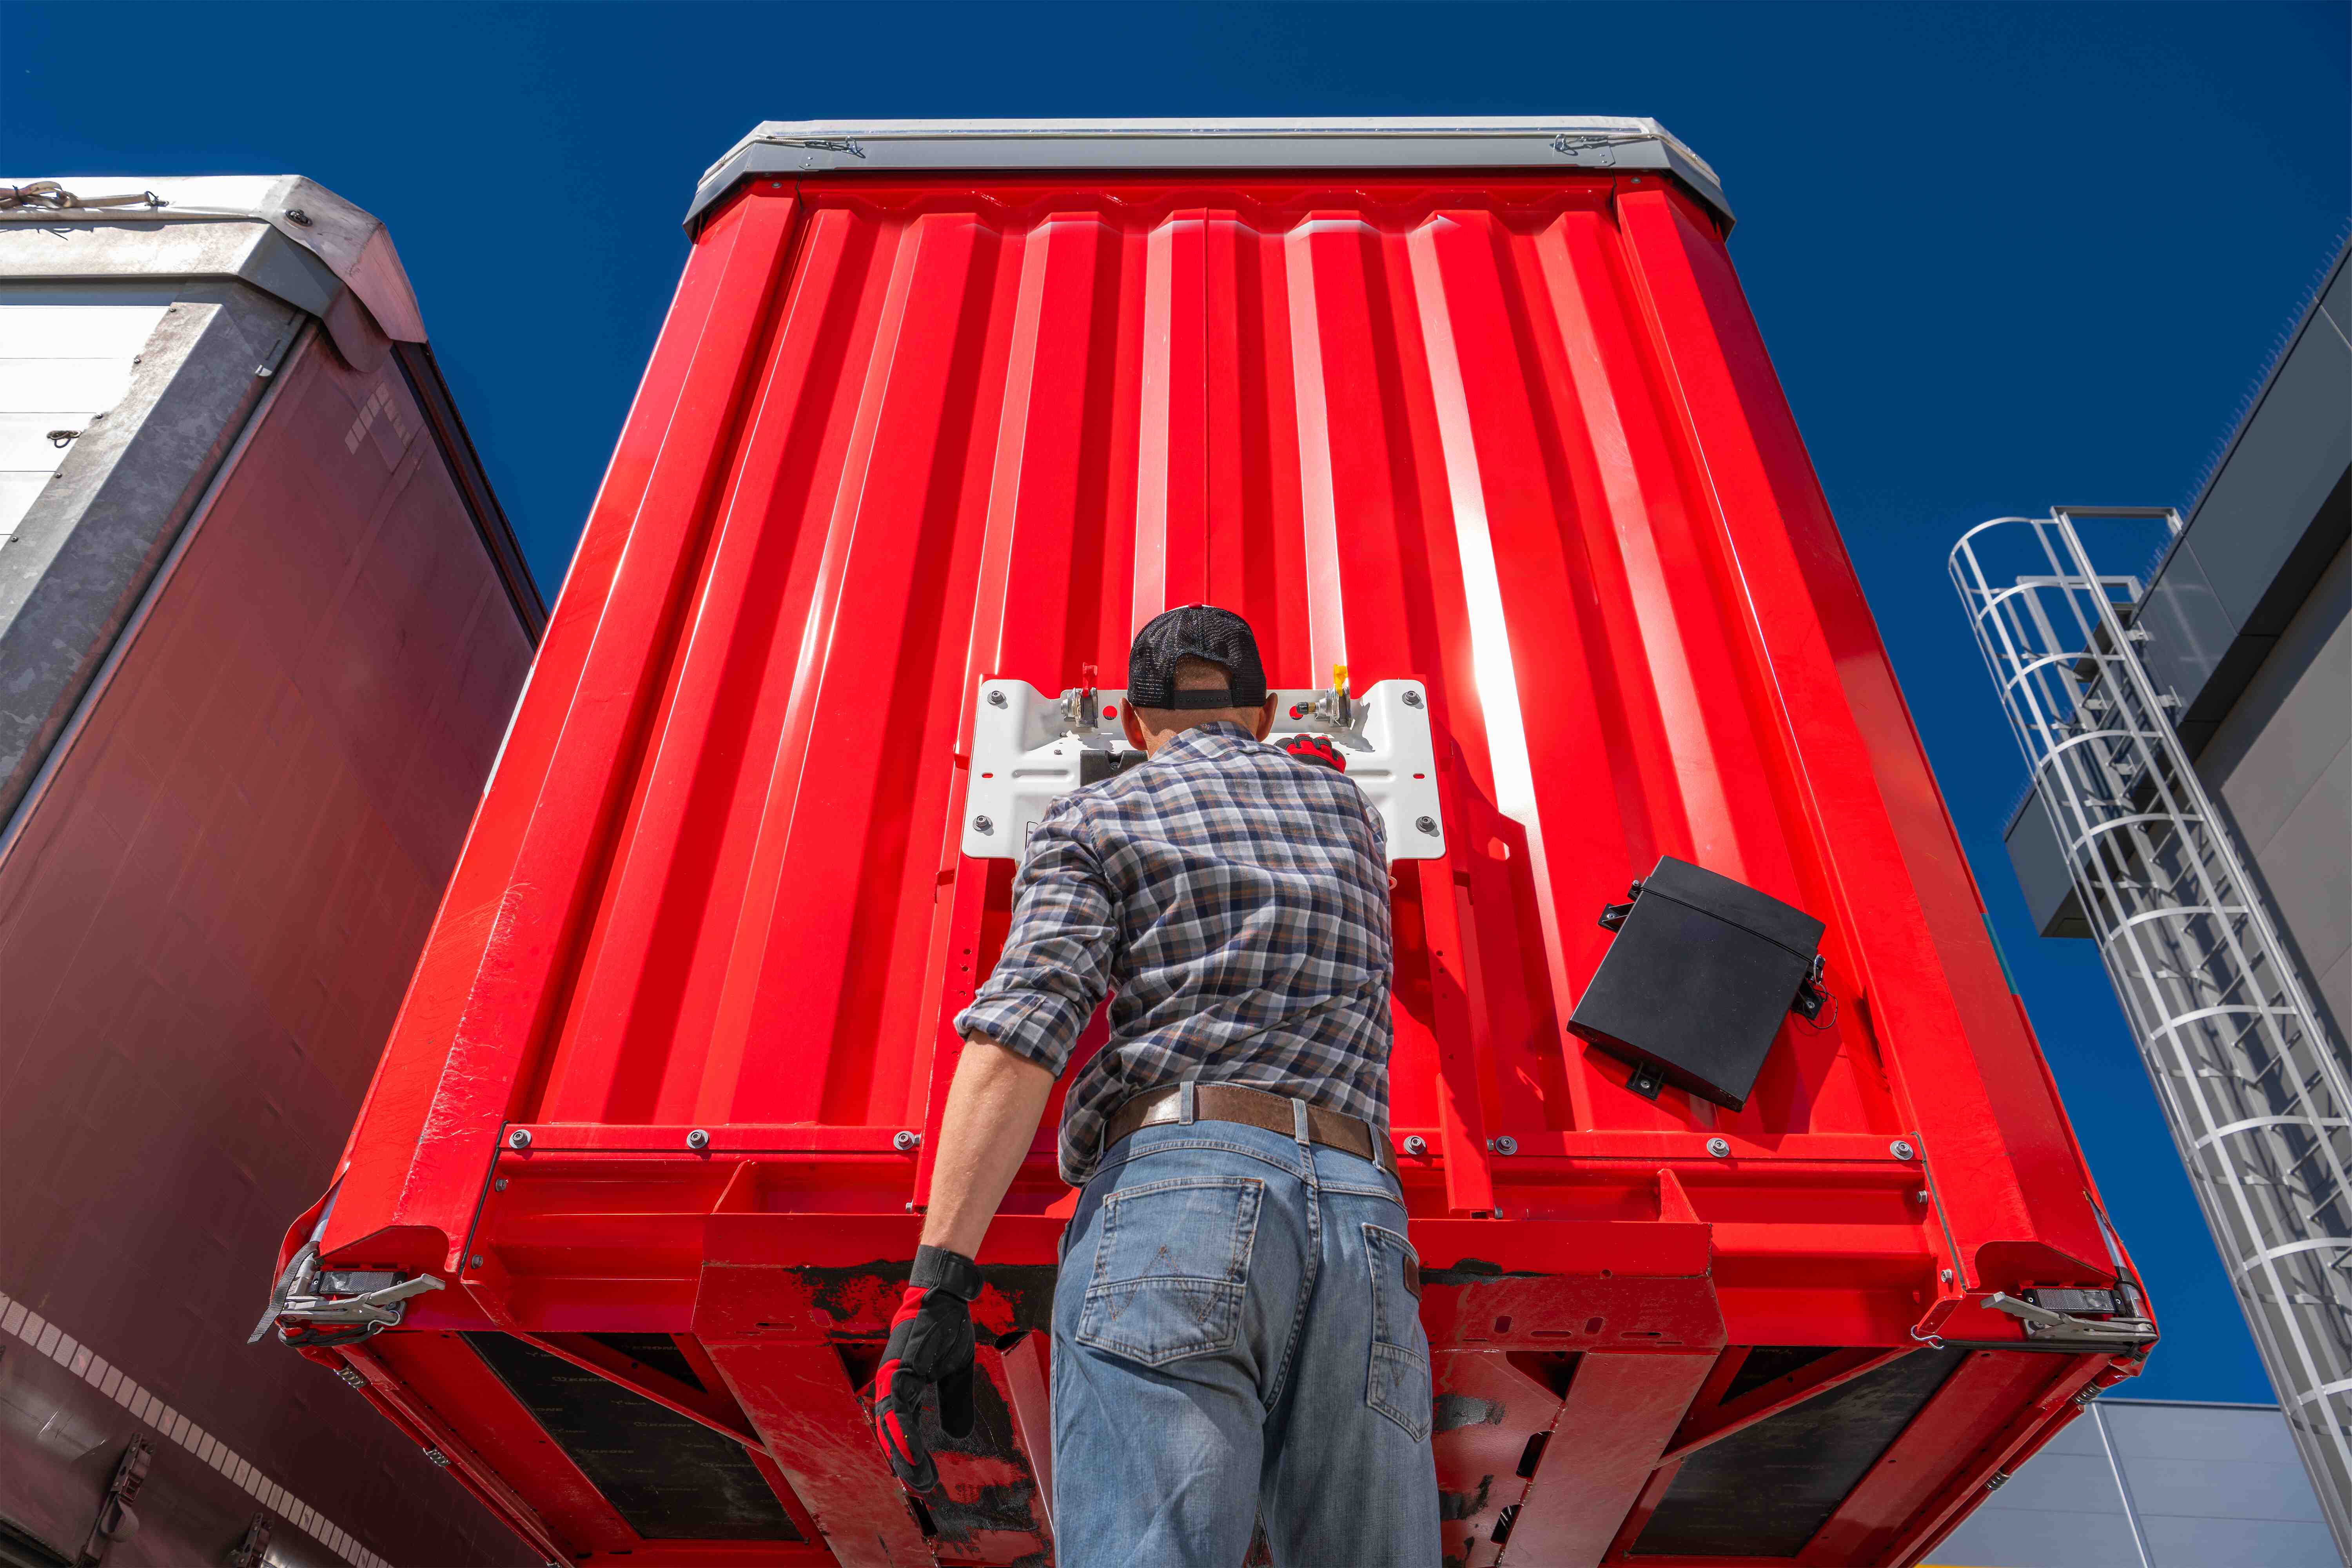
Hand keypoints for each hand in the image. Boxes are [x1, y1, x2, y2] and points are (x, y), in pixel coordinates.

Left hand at [870, 1246, 980, 1490]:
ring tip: (914, 1475)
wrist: (945, 1293)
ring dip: (900, 1450)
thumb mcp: (957, 1371)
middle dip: (904, 1461)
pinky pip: (897, 1404)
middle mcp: (893, 1383)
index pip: (903, 1428)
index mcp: (905, 1386)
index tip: (927, 1478)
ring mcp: (893, 1374)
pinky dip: (901, 1428)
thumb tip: (959, 1435)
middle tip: (921, 1485)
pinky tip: (910, 1446)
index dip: (912, 1454)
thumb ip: (955, 1402)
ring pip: (888, 1422)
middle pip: (890, 1431)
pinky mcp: (900, 1365)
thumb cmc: (946, 1328)